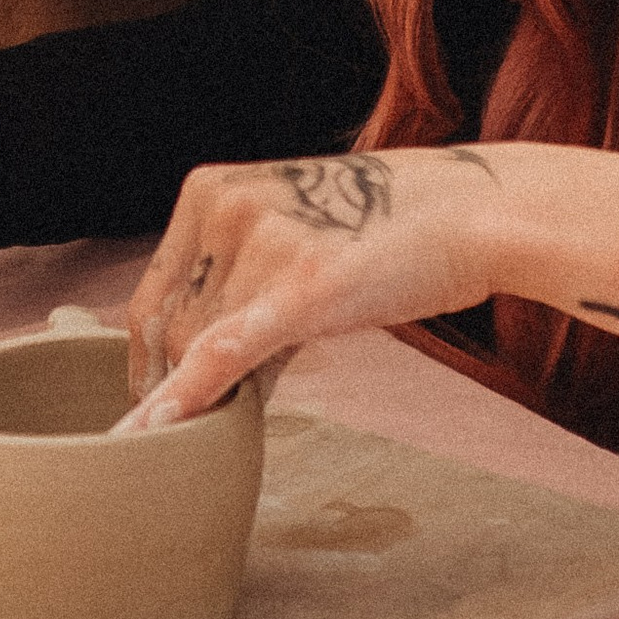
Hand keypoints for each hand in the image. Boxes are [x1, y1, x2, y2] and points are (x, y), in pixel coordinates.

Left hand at [124, 144, 505, 427]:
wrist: (469, 210)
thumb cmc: (383, 227)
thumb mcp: (287, 231)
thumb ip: (239, 279)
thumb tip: (201, 362)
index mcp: (209, 188)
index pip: (150, 296)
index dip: (150, 360)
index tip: (156, 401)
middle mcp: (226, 208)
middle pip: (171, 327)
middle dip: (183, 382)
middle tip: (206, 421)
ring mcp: (264, 245)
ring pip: (202, 347)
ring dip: (218, 392)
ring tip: (254, 406)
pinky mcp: (304, 287)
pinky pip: (228, 351)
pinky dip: (189, 395)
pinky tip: (157, 430)